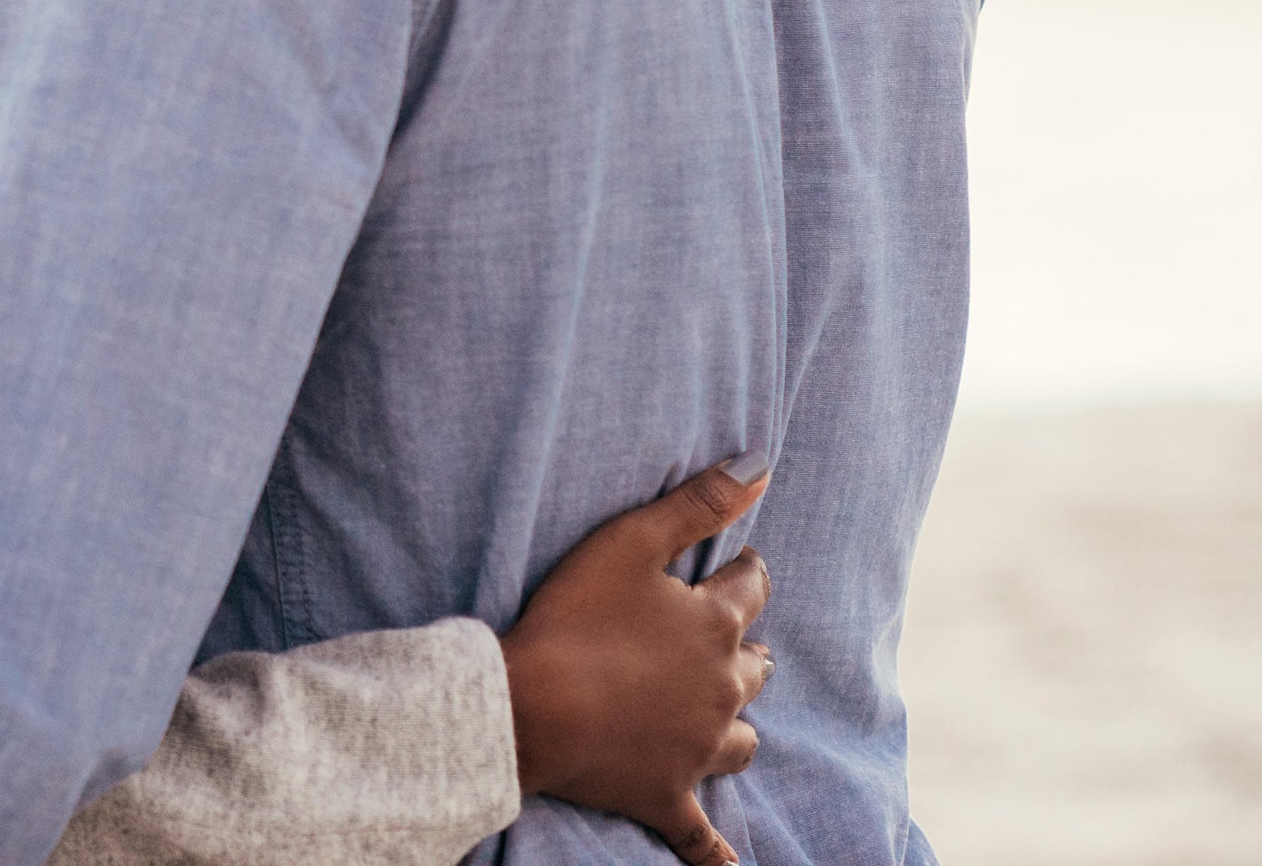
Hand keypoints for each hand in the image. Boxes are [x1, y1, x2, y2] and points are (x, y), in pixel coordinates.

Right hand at [498, 459, 775, 865]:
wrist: (533, 706)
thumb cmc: (573, 617)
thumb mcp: (629, 542)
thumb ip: (697, 503)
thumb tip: (761, 466)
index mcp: (714, 626)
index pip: (750, 590)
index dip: (746, 574)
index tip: (744, 565)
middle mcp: (722, 690)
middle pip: (755, 669)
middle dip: (748, 652)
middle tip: (736, 643)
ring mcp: (698, 749)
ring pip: (743, 741)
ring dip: (738, 726)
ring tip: (729, 721)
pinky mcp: (669, 796)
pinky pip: (705, 838)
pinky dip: (720, 854)